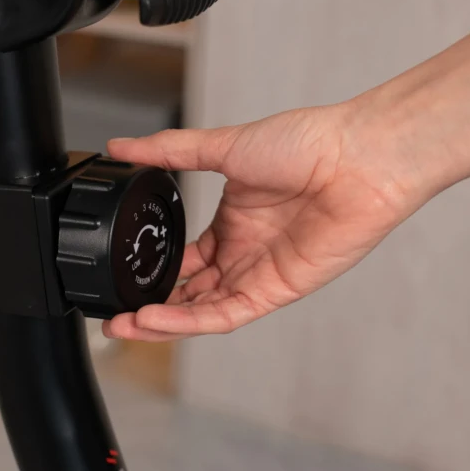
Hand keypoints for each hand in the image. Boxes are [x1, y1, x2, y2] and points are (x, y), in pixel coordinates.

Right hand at [104, 102, 420, 340]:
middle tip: (114, 315)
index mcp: (231, 221)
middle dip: (151, 306)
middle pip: (189, 290)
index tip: (121, 278)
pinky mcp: (276, 290)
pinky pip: (227, 314)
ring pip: (202, 309)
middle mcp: (243, 250)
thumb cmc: (304, 144)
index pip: (184, 258)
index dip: (153, 272)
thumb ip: (168, 150)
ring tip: (125, 326)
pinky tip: (158, 320)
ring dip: (164, 321)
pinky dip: (191, 321)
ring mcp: (258, 272)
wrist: (355, 157)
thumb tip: (121, 146)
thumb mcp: (222, 145)